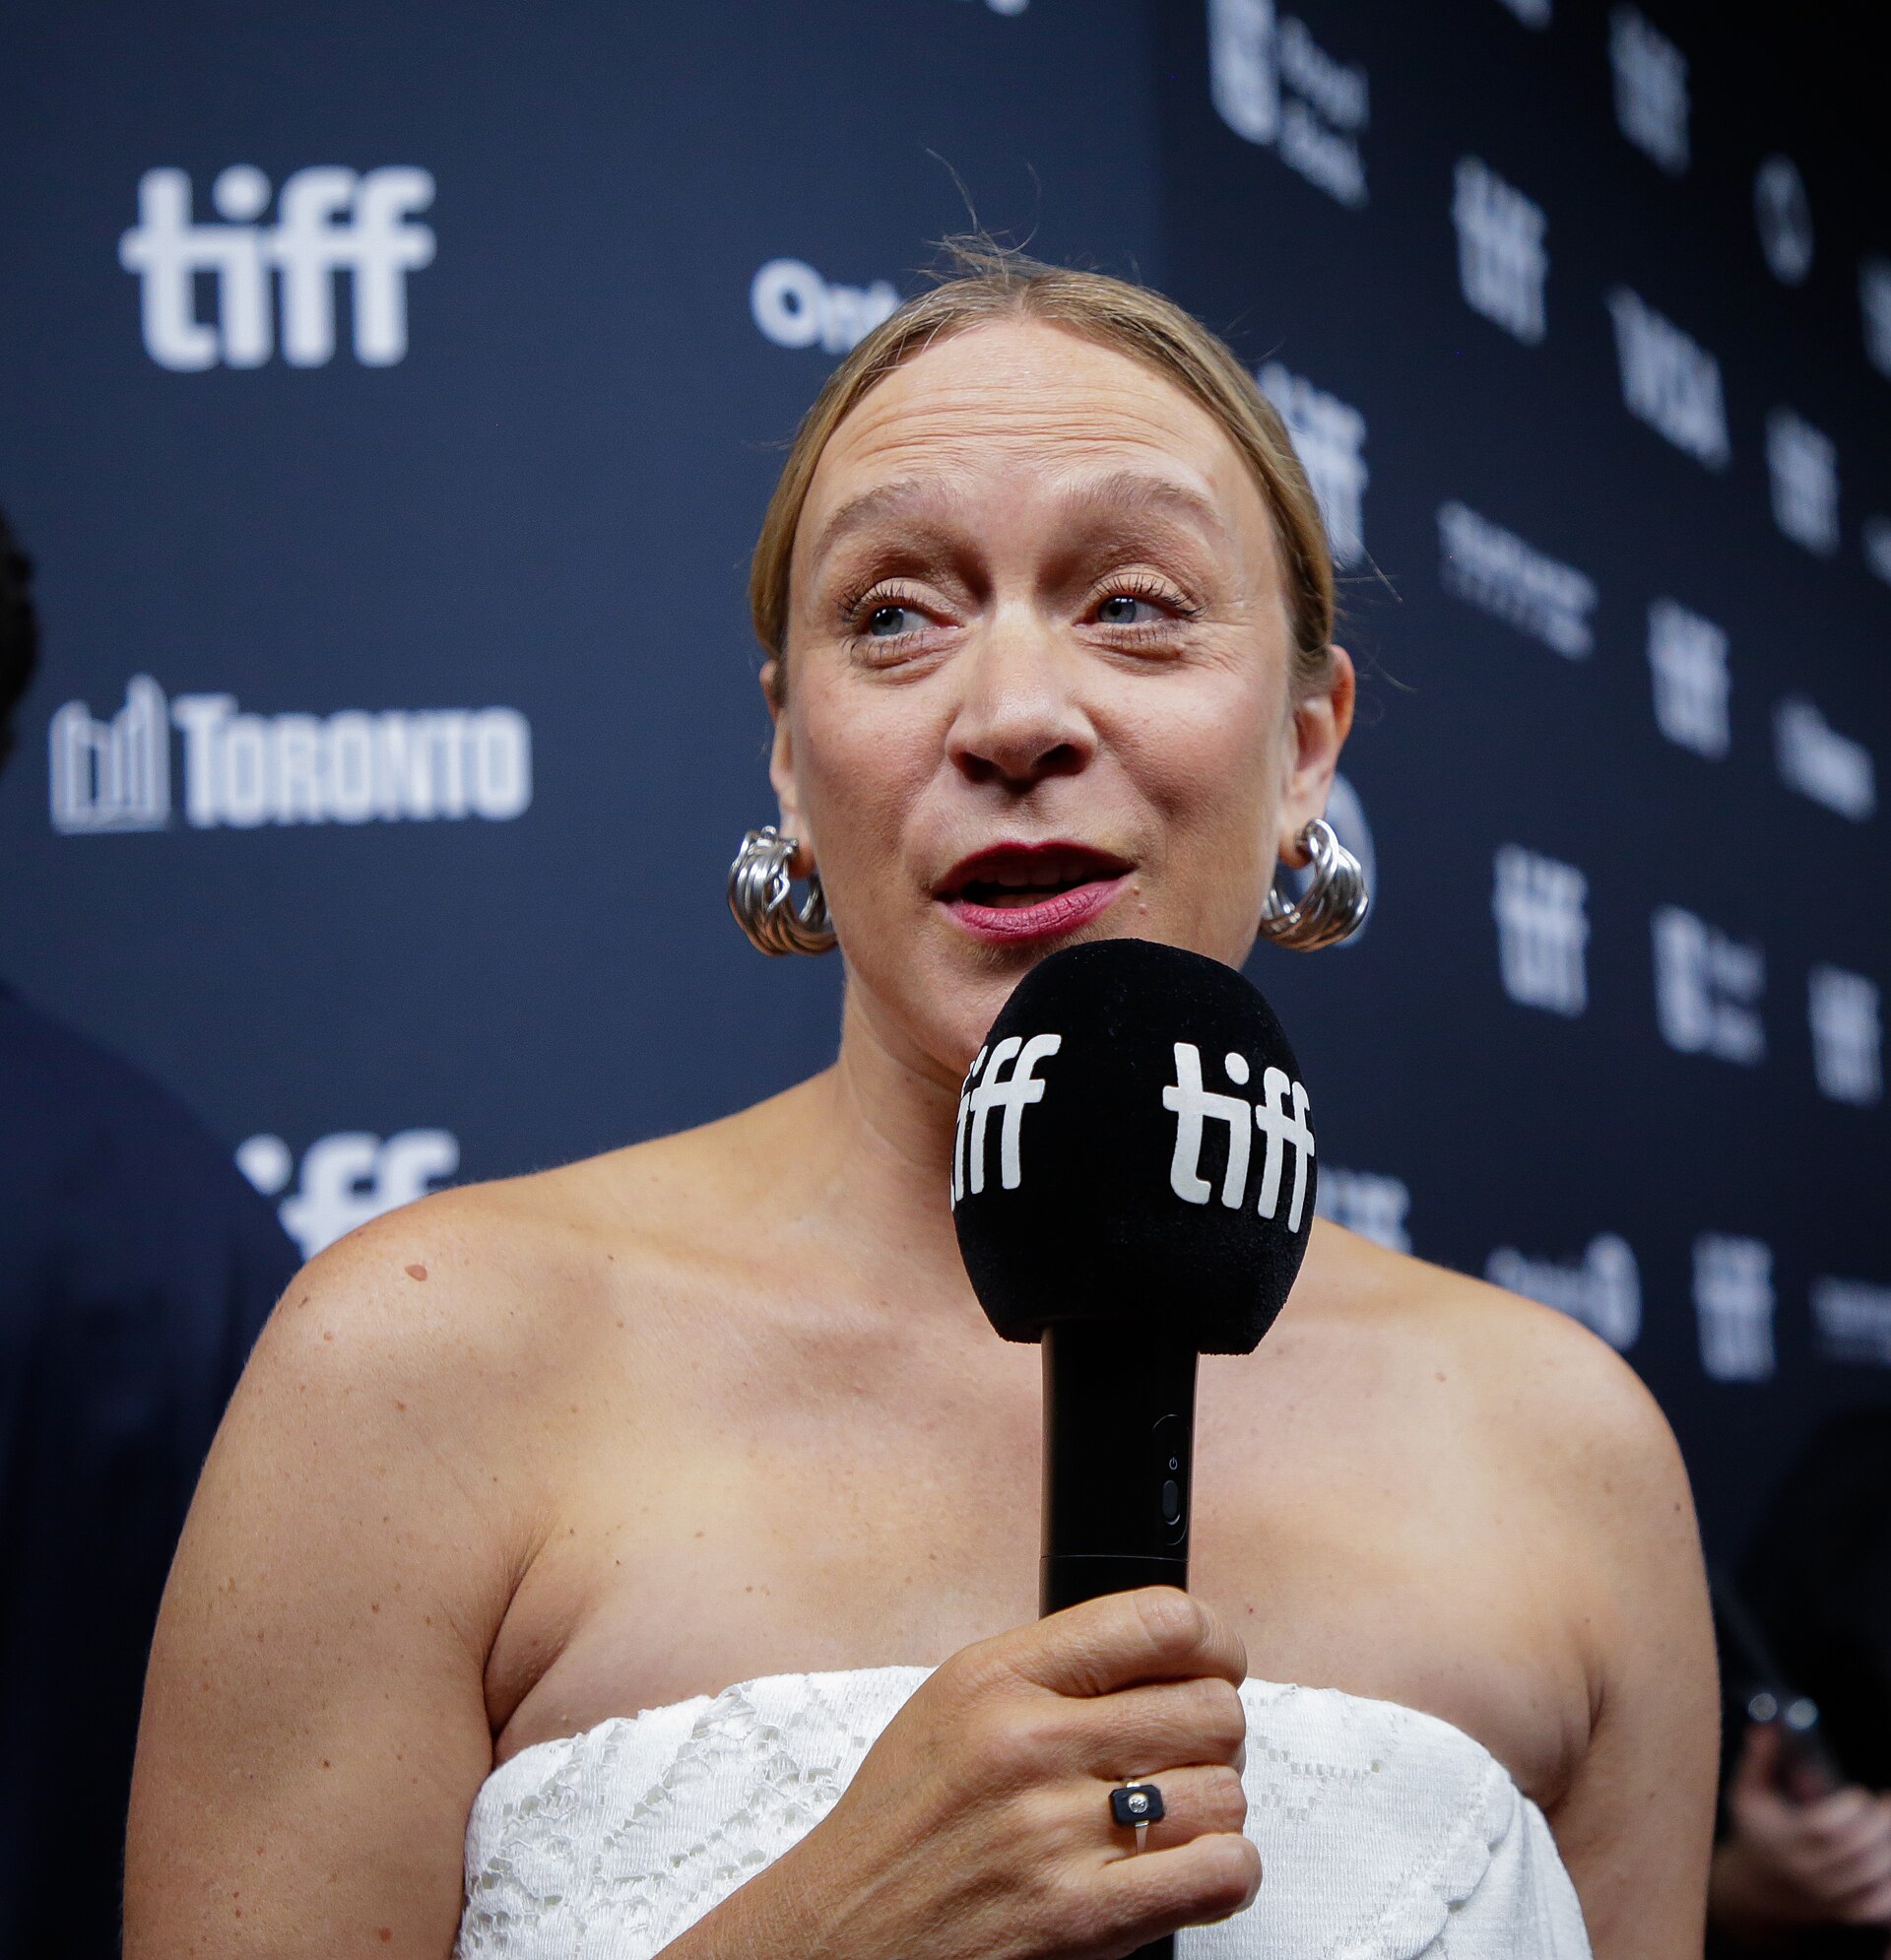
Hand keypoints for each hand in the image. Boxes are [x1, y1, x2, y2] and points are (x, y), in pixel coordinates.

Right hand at [673, 1587, 1259, 1959]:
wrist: (843, 1936)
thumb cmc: (904, 1826)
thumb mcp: (954, 1706)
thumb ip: (1053, 1671)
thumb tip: (1167, 1651)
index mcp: (998, 1678)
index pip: (1159, 1621)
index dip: (1213, 1641)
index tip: (1216, 1662)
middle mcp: (1030, 1745)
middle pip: (1210, 1708)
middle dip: (1212, 1735)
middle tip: (1183, 1756)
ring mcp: (1058, 1834)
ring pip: (1225, 1792)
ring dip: (1212, 1811)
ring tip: (1169, 1821)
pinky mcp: (1084, 1921)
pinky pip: (1223, 1873)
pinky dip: (1223, 1873)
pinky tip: (1183, 1871)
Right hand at [1710, 1720, 1890, 1942]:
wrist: (1756, 1887)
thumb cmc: (1756, 1830)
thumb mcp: (1747, 1792)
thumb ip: (1759, 1760)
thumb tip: (1769, 1728)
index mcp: (1781, 1841)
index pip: (1822, 1829)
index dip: (1848, 1810)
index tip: (1858, 1793)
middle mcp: (1806, 1872)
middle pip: (1856, 1853)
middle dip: (1881, 1824)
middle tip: (1888, 1801)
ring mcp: (1828, 1897)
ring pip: (1874, 1878)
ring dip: (1890, 1848)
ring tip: (1890, 1822)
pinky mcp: (1845, 1912)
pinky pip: (1881, 1903)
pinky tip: (1888, 1855)